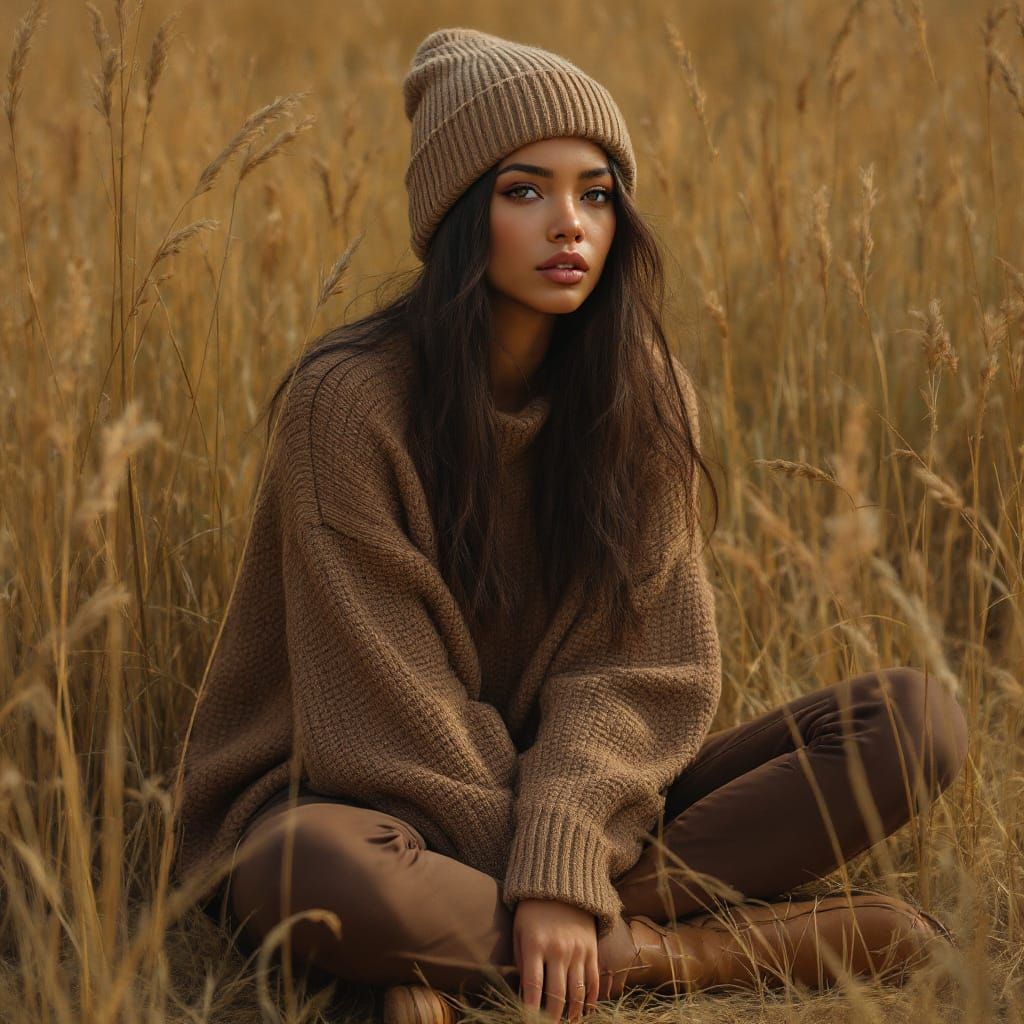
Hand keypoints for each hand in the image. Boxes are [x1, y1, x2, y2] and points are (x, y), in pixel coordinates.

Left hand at [513, 898, 599, 1022]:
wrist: (562, 885)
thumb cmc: (533, 911)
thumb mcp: (519, 931)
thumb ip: (521, 961)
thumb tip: (525, 993)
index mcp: (535, 944)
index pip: (533, 986)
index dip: (531, 1010)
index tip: (528, 1023)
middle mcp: (558, 949)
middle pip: (557, 995)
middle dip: (552, 1017)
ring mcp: (577, 949)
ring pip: (577, 992)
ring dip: (573, 1014)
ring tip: (568, 1023)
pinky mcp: (591, 949)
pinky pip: (593, 980)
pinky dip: (590, 999)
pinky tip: (585, 1010)